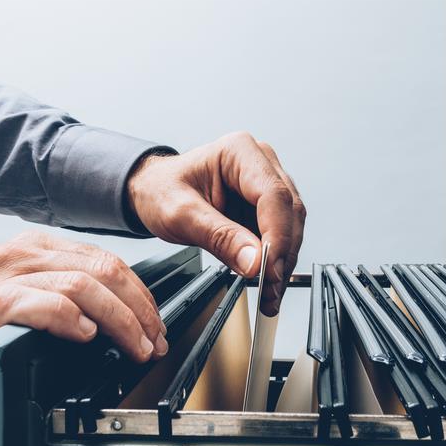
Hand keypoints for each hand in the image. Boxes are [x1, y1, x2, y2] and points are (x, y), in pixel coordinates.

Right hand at [0, 231, 166, 408]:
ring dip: (118, 319)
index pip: (108, 261)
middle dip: (139, 309)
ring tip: (132, 346)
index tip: (156, 326)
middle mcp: (23, 255)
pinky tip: (86, 337)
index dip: (141, 295)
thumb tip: (118, 319)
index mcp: (36, 249)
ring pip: (81, 285)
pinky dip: (71, 319)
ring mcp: (3, 279)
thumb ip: (62, 296)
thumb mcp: (21, 298)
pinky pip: (39, 304)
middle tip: (153, 341)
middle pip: (104, 270)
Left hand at [126, 131, 305, 315]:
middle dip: (282, 255)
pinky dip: (276, 262)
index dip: (277, 235)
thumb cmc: (162, 190)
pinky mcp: (267, 207)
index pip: (273, 195)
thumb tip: (254, 261)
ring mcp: (267, 184)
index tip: (268, 268)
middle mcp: (261, 163)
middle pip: (289, 212)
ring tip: (268, 293)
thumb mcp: (181, 214)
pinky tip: (267, 282)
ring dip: (283, 263)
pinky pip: (282, 235)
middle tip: (269, 288)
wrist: (154, 191)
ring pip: (291, 227)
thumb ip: (219, 237)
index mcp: (240, 152)